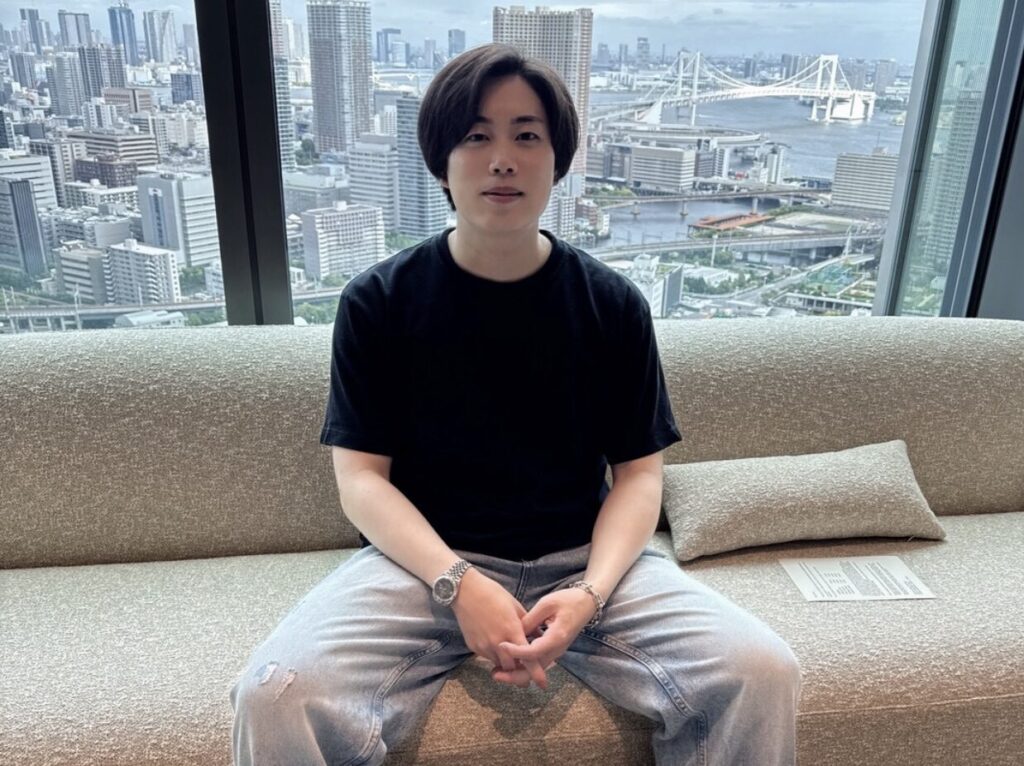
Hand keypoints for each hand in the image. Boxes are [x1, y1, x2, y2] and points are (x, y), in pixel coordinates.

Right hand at [451, 568, 549, 688]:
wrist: (465, 591)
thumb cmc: (493, 594)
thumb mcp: (515, 606)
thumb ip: (528, 624)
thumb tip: (539, 636)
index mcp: (512, 630)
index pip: (527, 657)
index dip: (536, 673)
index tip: (543, 684)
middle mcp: (498, 642)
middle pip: (512, 667)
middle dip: (519, 670)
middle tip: (525, 667)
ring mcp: (484, 646)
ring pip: (499, 664)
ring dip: (506, 662)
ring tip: (509, 652)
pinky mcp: (474, 647)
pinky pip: (487, 657)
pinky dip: (494, 655)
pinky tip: (494, 642)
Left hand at [492, 587, 595, 687]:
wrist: (587, 604)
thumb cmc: (568, 601)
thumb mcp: (547, 604)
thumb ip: (530, 619)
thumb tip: (513, 632)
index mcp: (556, 637)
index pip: (533, 651)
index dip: (516, 651)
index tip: (501, 645)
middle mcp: (557, 649)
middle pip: (535, 670)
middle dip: (514, 675)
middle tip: (494, 674)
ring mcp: (556, 652)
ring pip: (535, 670)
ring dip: (517, 673)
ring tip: (497, 671)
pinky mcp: (552, 650)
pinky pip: (537, 662)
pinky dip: (523, 666)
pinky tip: (509, 662)